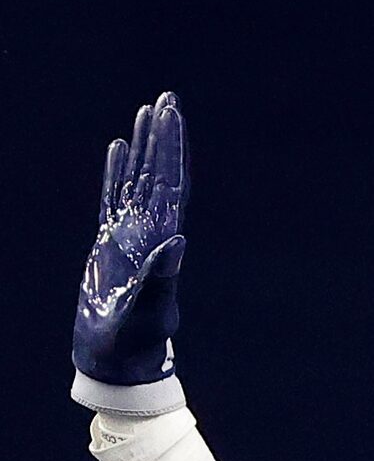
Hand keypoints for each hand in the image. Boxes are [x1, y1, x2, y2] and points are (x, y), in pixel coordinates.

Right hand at [76, 91, 188, 390]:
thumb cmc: (136, 342)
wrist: (117, 361)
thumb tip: (178, 239)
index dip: (173, 151)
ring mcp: (130, 236)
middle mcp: (150, 234)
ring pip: (136, 179)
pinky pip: (111, 197)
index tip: (173, 117)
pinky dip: (115, 172)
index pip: (171, 185)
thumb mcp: (149, 309)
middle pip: (158, 174)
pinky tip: (118, 150)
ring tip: (146, 113)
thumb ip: (162, 276)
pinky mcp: (109, 244)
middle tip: (166, 99)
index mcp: (163, 243)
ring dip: (143, 147)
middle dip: (163, 138)